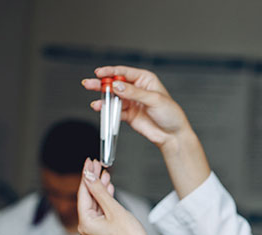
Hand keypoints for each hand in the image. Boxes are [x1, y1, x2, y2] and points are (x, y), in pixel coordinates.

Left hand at [77, 158, 165, 234]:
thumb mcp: (114, 209)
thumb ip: (99, 191)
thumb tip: (88, 176)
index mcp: (85, 224)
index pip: (83, 193)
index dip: (86, 175)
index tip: (89, 162)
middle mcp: (85, 229)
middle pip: (88, 199)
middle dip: (94, 181)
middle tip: (98, 165)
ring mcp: (93, 232)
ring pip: (94, 205)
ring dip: (100, 190)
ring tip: (105, 174)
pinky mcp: (101, 234)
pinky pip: (99, 213)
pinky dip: (104, 202)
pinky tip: (107, 190)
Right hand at [82, 65, 209, 197]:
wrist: (172, 135)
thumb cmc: (170, 114)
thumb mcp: (154, 100)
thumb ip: (134, 93)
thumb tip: (117, 86)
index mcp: (144, 79)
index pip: (124, 72)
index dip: (110, 71)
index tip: (99, 73)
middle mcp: (136, 89)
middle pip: (115, 84)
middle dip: (101, 84)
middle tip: (88, 83)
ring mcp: (131, 101)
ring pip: (113, 97)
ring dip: (102, 98)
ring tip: (94, 100)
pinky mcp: (128, 114)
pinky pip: (114, 110)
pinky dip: (106, 110)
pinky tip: (100, 108)